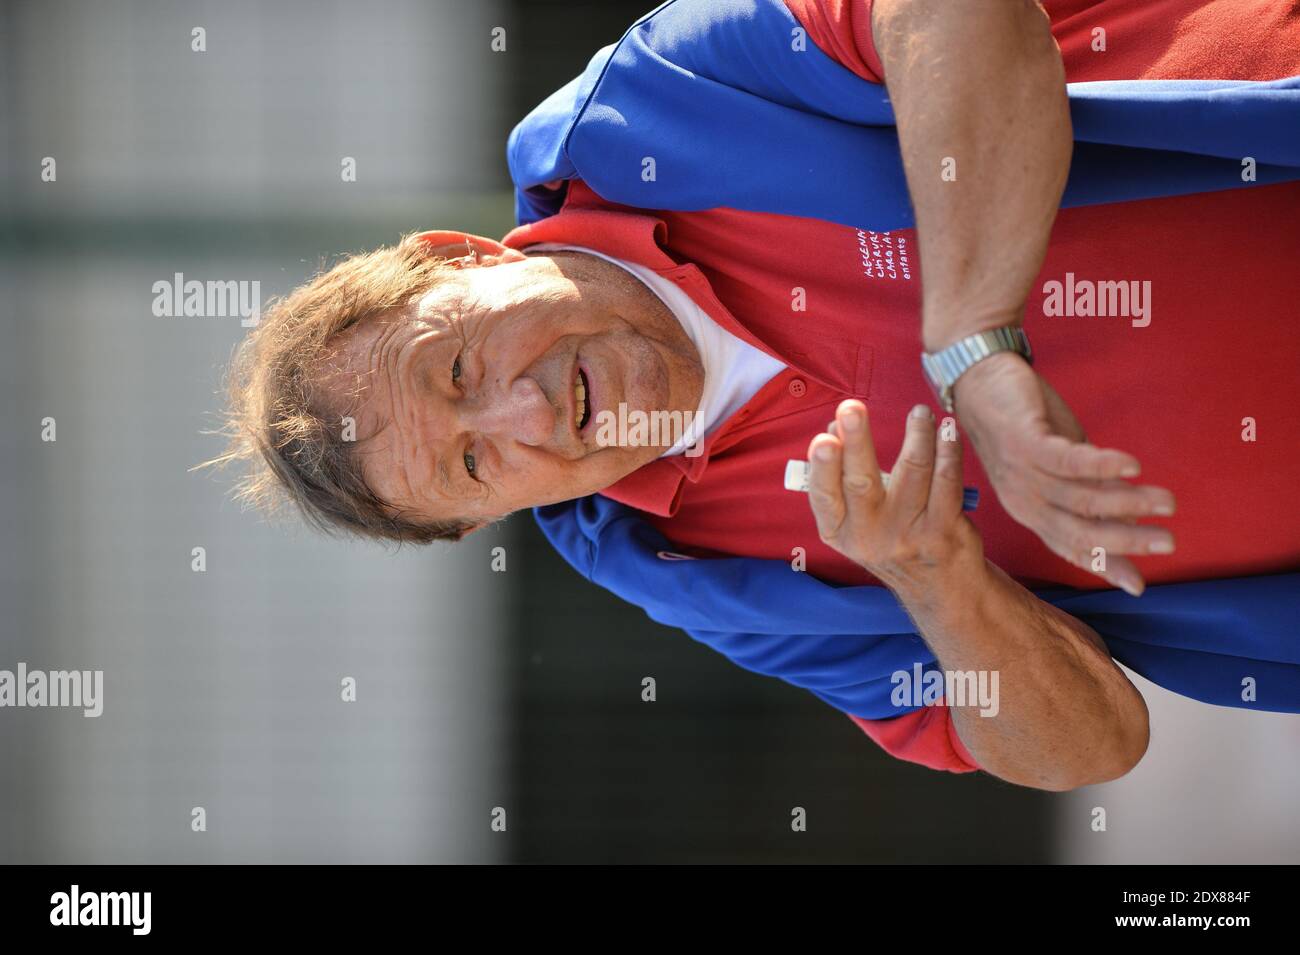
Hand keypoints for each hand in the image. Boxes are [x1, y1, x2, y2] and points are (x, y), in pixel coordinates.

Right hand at [806, 399, 983, 600]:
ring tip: (920, 413)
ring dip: (916, 434)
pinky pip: (946, 480)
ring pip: (912, 471)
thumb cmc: (893, 538)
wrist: (940, 587)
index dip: (823, 467)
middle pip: (861, 482)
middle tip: (852, 408)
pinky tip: (947, 430)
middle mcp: (870, 536)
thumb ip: (843, 478)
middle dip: (856, 441)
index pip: (824, 496)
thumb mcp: (857, 521)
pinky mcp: (943, 532)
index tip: (824, 438)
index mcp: (840, 531)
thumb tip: (834, 427)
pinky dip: (947, 450)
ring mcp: (908, 536)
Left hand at [952, 351, 1174, 595]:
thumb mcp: (1060, 469)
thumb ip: (1091, 495)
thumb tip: (1132, 523)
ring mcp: (1022, 473)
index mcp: (1032, 512)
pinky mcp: (1023, 441)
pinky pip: (1065, 460)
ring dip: (1127, 501)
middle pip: (1079, 532)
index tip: (1140, 587)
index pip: (1071, 547)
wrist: (978, 384)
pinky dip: (1099, 466)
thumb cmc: (1025, 429)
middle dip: (1126, 541)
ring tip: (1167, 501)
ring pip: (1080, 498)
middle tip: (1169, 543)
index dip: (1105, 566)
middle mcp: (1025, 501)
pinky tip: (1131, 466)